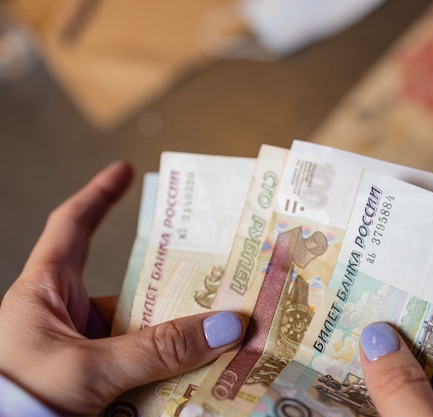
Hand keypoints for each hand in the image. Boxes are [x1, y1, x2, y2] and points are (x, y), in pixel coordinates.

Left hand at [0, 162, 244, 415]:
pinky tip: (195, 375)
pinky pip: (137, 367)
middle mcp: (64, 317)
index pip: (70, 228)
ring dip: (175, 340)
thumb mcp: (89, 370)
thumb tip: (225, 327)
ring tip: (221, 337)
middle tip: (220, 282)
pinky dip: (165, 370)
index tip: (124, 170)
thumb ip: (156, 350)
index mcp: (45, 292)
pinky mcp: (90, 382)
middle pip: (129, 289)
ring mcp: (78, 352)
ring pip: (139, 334)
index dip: (97, 196)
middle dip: (172, 289)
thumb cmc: (16, 401)